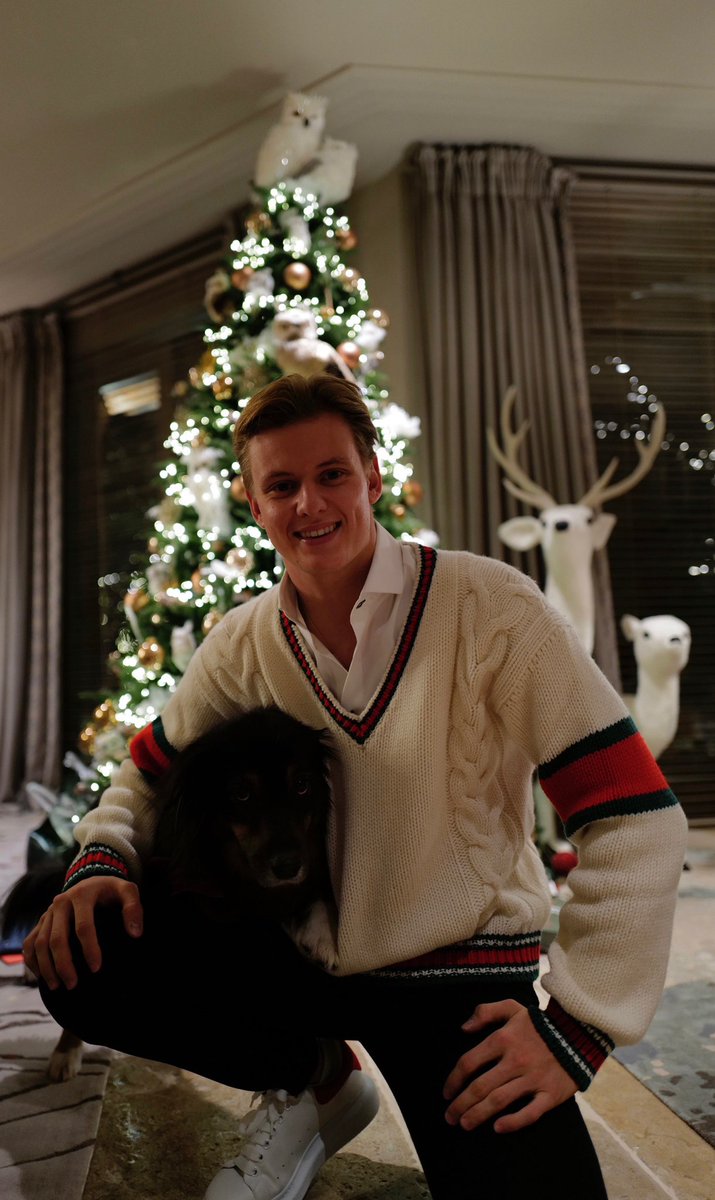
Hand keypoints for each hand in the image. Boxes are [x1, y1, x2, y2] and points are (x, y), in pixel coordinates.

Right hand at [23, 876, 142, 990]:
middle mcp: (60, 902)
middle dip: (63, 964)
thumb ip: (134, 908)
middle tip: (73, 985)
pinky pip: (30, 942)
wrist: (91, 880)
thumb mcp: (127, 891)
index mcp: (82, 895)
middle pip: (57, 938)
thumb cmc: (112, 891)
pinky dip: (32, 960)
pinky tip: (41, 977)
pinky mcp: (41, 921)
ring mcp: (48, 912)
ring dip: (46, 967)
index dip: (90, 948)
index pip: (83, 926)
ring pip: (39, 943)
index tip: (96, 969)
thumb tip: (135, 934)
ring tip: (57, 986)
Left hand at [443, 999, 576, 1132]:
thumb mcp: (512, 1007)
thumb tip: (463, 1028)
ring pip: (499, 1101)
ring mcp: (533, 1078)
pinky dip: (513, 1122)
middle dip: (461, 1104)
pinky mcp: (550, 1093)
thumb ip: (485, 1012)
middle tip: (449, 1117)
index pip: (469, 1062)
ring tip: (464, 1124)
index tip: (446, 1093)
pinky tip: (497, 1128)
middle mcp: (515, 1060)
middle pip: (480, 1086)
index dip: (453, 1080)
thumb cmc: (540, 1022)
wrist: (579, 1032)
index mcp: (503, 1039)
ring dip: (478, 1115)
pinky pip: (530, 1113)